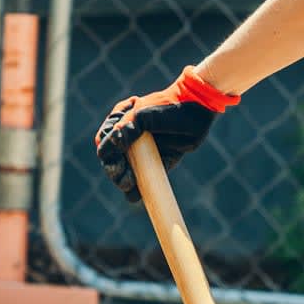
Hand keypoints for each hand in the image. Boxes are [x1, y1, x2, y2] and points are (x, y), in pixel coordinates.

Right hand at [94, 65, 238, 200]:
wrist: (198, 109)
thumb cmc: (168, 108)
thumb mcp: (144, 116)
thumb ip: (126, 130)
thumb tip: (107, 147)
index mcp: (121, 120)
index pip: (105, 141)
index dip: (107, 156)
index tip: (115, 165)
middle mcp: (131, 135)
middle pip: (115, 159)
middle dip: (116, 172)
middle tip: (124, 182)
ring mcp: (146, 148)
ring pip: (130, 169)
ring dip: (126, 182)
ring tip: (130, 190)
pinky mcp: (162, 158)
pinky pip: (149, 175)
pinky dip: (142, 187)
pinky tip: (137, 196)